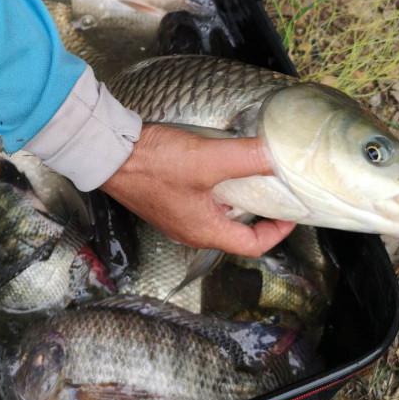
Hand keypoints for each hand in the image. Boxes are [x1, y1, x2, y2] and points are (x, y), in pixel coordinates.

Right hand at [101, 124, 294, 256]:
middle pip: (236, 230)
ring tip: (249, 172)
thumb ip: (246, 158)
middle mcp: (190, 231)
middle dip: (259, 211)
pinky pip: (200, 201)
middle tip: (274, 187)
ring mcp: (176, 217)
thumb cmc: (154, 164)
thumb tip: (278, 157)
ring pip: (218, 214)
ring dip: (237, 197)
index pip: (253, 246)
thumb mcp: (208, 160)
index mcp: (204, 232)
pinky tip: (217, 165)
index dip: (277, 231)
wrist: (107, 153)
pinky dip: (217, 188)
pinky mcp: (165, 200)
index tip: (291, 210)